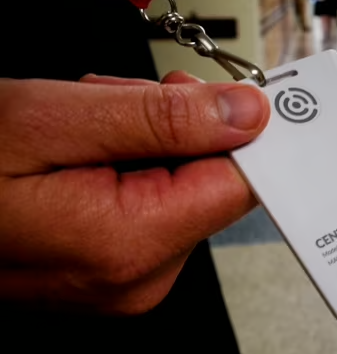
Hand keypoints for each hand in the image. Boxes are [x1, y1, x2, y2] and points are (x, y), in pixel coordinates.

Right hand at [0, 72, 269, 314]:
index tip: (226, 92)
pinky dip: (119, 159)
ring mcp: (118, 277)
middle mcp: (135, 277)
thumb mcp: (54, 117)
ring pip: (174, 178)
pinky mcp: (104, 264)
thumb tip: (248, 115)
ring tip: (72, 125)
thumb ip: (164, 118)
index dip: (238, 130)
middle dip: (169, 125)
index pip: (241, 185)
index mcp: (131, 246)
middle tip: (107, 101)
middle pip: (207, 177)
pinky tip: (71, 147)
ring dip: (138, 136)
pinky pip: (144, 197)